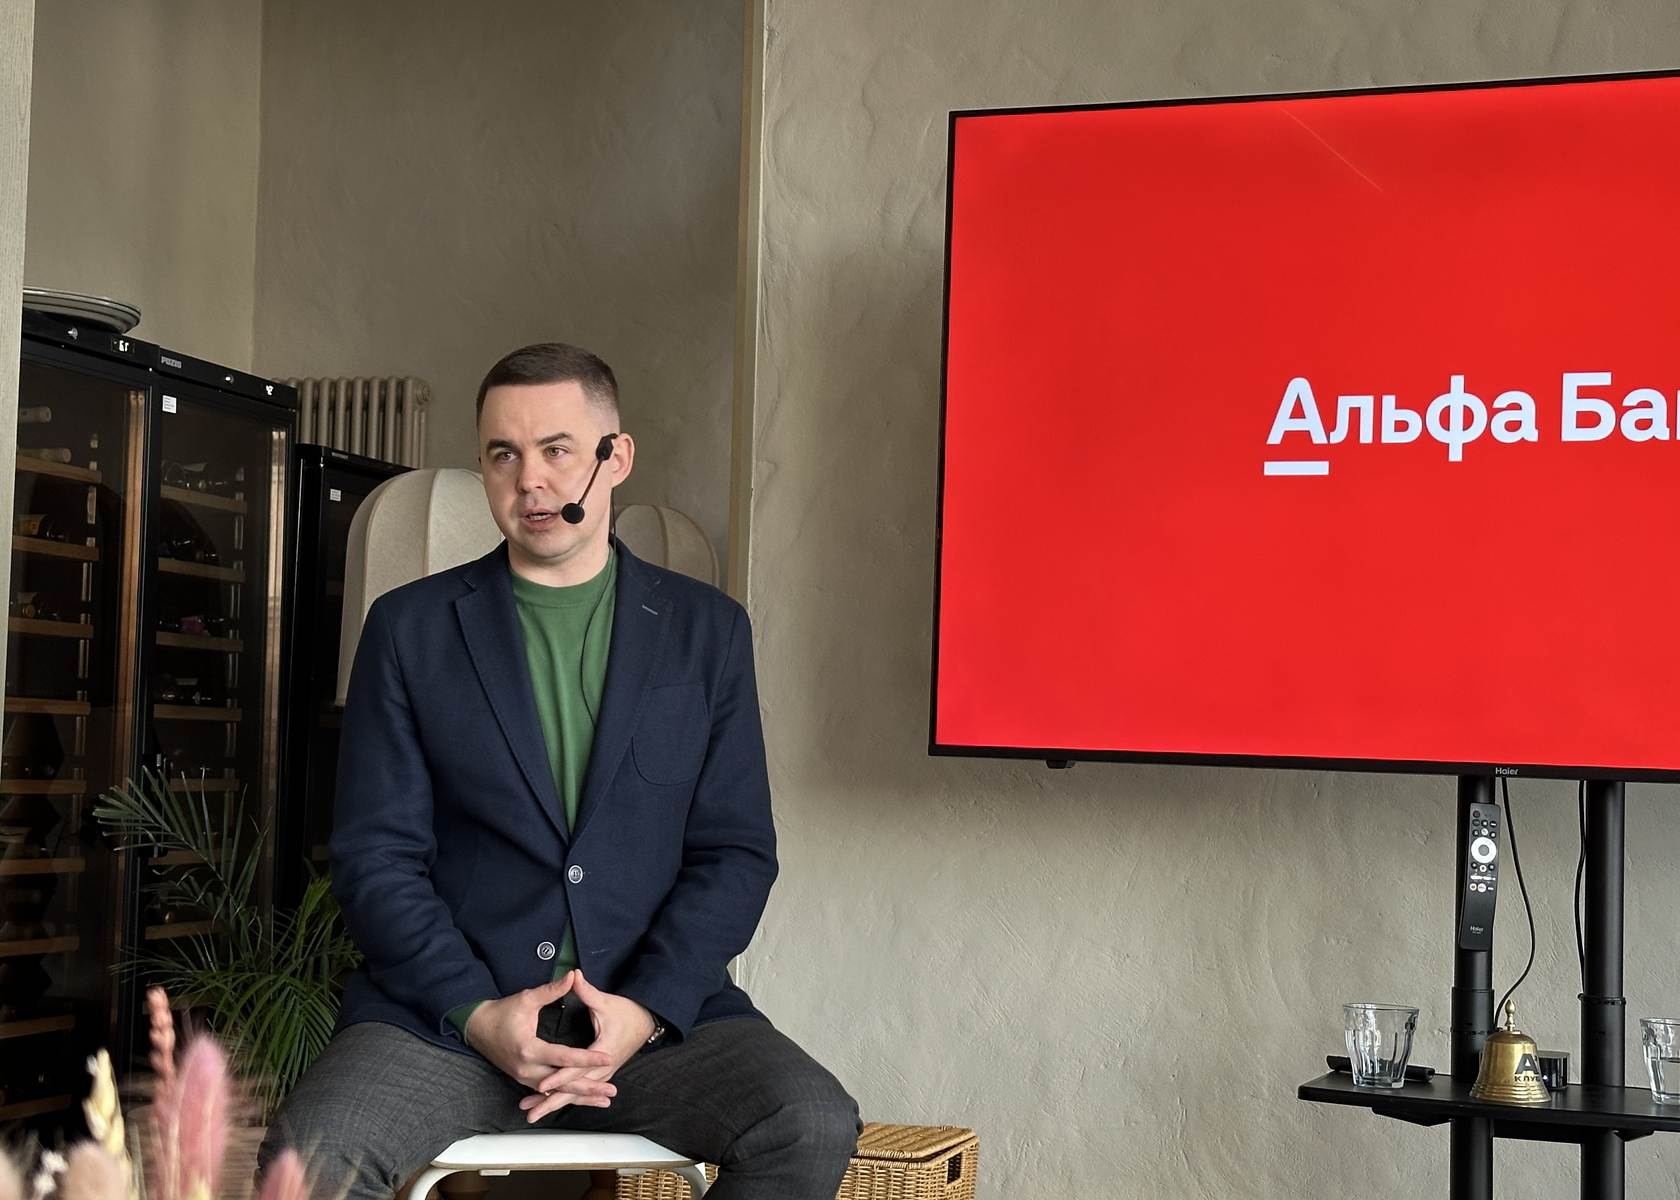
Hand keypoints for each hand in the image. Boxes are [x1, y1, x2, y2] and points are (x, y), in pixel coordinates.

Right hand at [464, 972, 615, 1104]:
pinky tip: (582, 1101)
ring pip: (556, 1093)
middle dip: (589, 1088)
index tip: (606, 1058)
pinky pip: (548, 1093)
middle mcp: (527, 1069)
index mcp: (529, 1049)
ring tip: (604, 1101)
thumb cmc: (502, 1012)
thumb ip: (551, 991)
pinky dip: (566, 1097)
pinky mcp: (524, 1080)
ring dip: (581, 1097)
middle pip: (563, 1083)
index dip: (587, 1058)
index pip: (564, 1057)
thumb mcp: (526, 999)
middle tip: (612, 1092)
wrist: (477, 1028)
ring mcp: (525, 1078)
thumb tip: (572, 976)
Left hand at [519, 971, 654, 1122]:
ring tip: (534, 1113)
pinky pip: (581, 1090)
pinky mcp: (601, 1074)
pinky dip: (566, 1098)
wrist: (646, 1022)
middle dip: (552, 1101)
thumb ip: (587, 992)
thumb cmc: (627, 1012)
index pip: (577, 1067)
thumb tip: (573, 975)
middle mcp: (604, 1067)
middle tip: (531, 1113)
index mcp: (603, 1050)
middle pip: (574, 1088)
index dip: (559, 1075)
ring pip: (576, 1093)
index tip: (542, 1084)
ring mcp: (603, 1073)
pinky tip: (551, 1104)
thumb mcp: (606, 1002)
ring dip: (555, 1103)